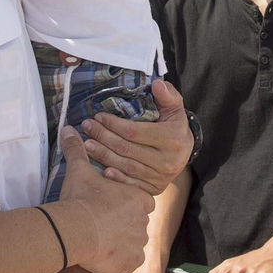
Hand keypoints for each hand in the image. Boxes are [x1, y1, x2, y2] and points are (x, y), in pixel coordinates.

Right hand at [58, 128, 153, 272]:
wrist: (75, 230)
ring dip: (122, 242)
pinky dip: (121, 260)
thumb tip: (68, 129)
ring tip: (102, 241)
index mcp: (138, 197)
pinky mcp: (132, 261)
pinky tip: (106, 255)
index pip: (139, 201)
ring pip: (134, 242)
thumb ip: (76, 151)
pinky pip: (131, 261)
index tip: (109, 206)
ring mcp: (139, 242)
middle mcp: (144, 220)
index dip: (125, 204)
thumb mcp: (78, 171)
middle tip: (103, 224)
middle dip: (124, 224)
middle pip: (137, 221)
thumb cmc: (80, 199)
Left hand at [82, 79, 191, 195]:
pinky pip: (132, 184)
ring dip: (103, 155)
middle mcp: (166, 160)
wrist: (185, 152)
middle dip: (103, 137)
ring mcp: (160, 176)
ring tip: (86, 145)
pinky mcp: (154, 187)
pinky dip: (116, 178)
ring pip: (126, 166)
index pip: (134, 131)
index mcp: (171, 138)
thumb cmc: (175, 125)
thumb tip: (157, 84)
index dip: (114, 124)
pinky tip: (102, 171)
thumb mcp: (175, 108)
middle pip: (126, 149)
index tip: (99, 116)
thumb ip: (167, 95)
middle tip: (87, 127)